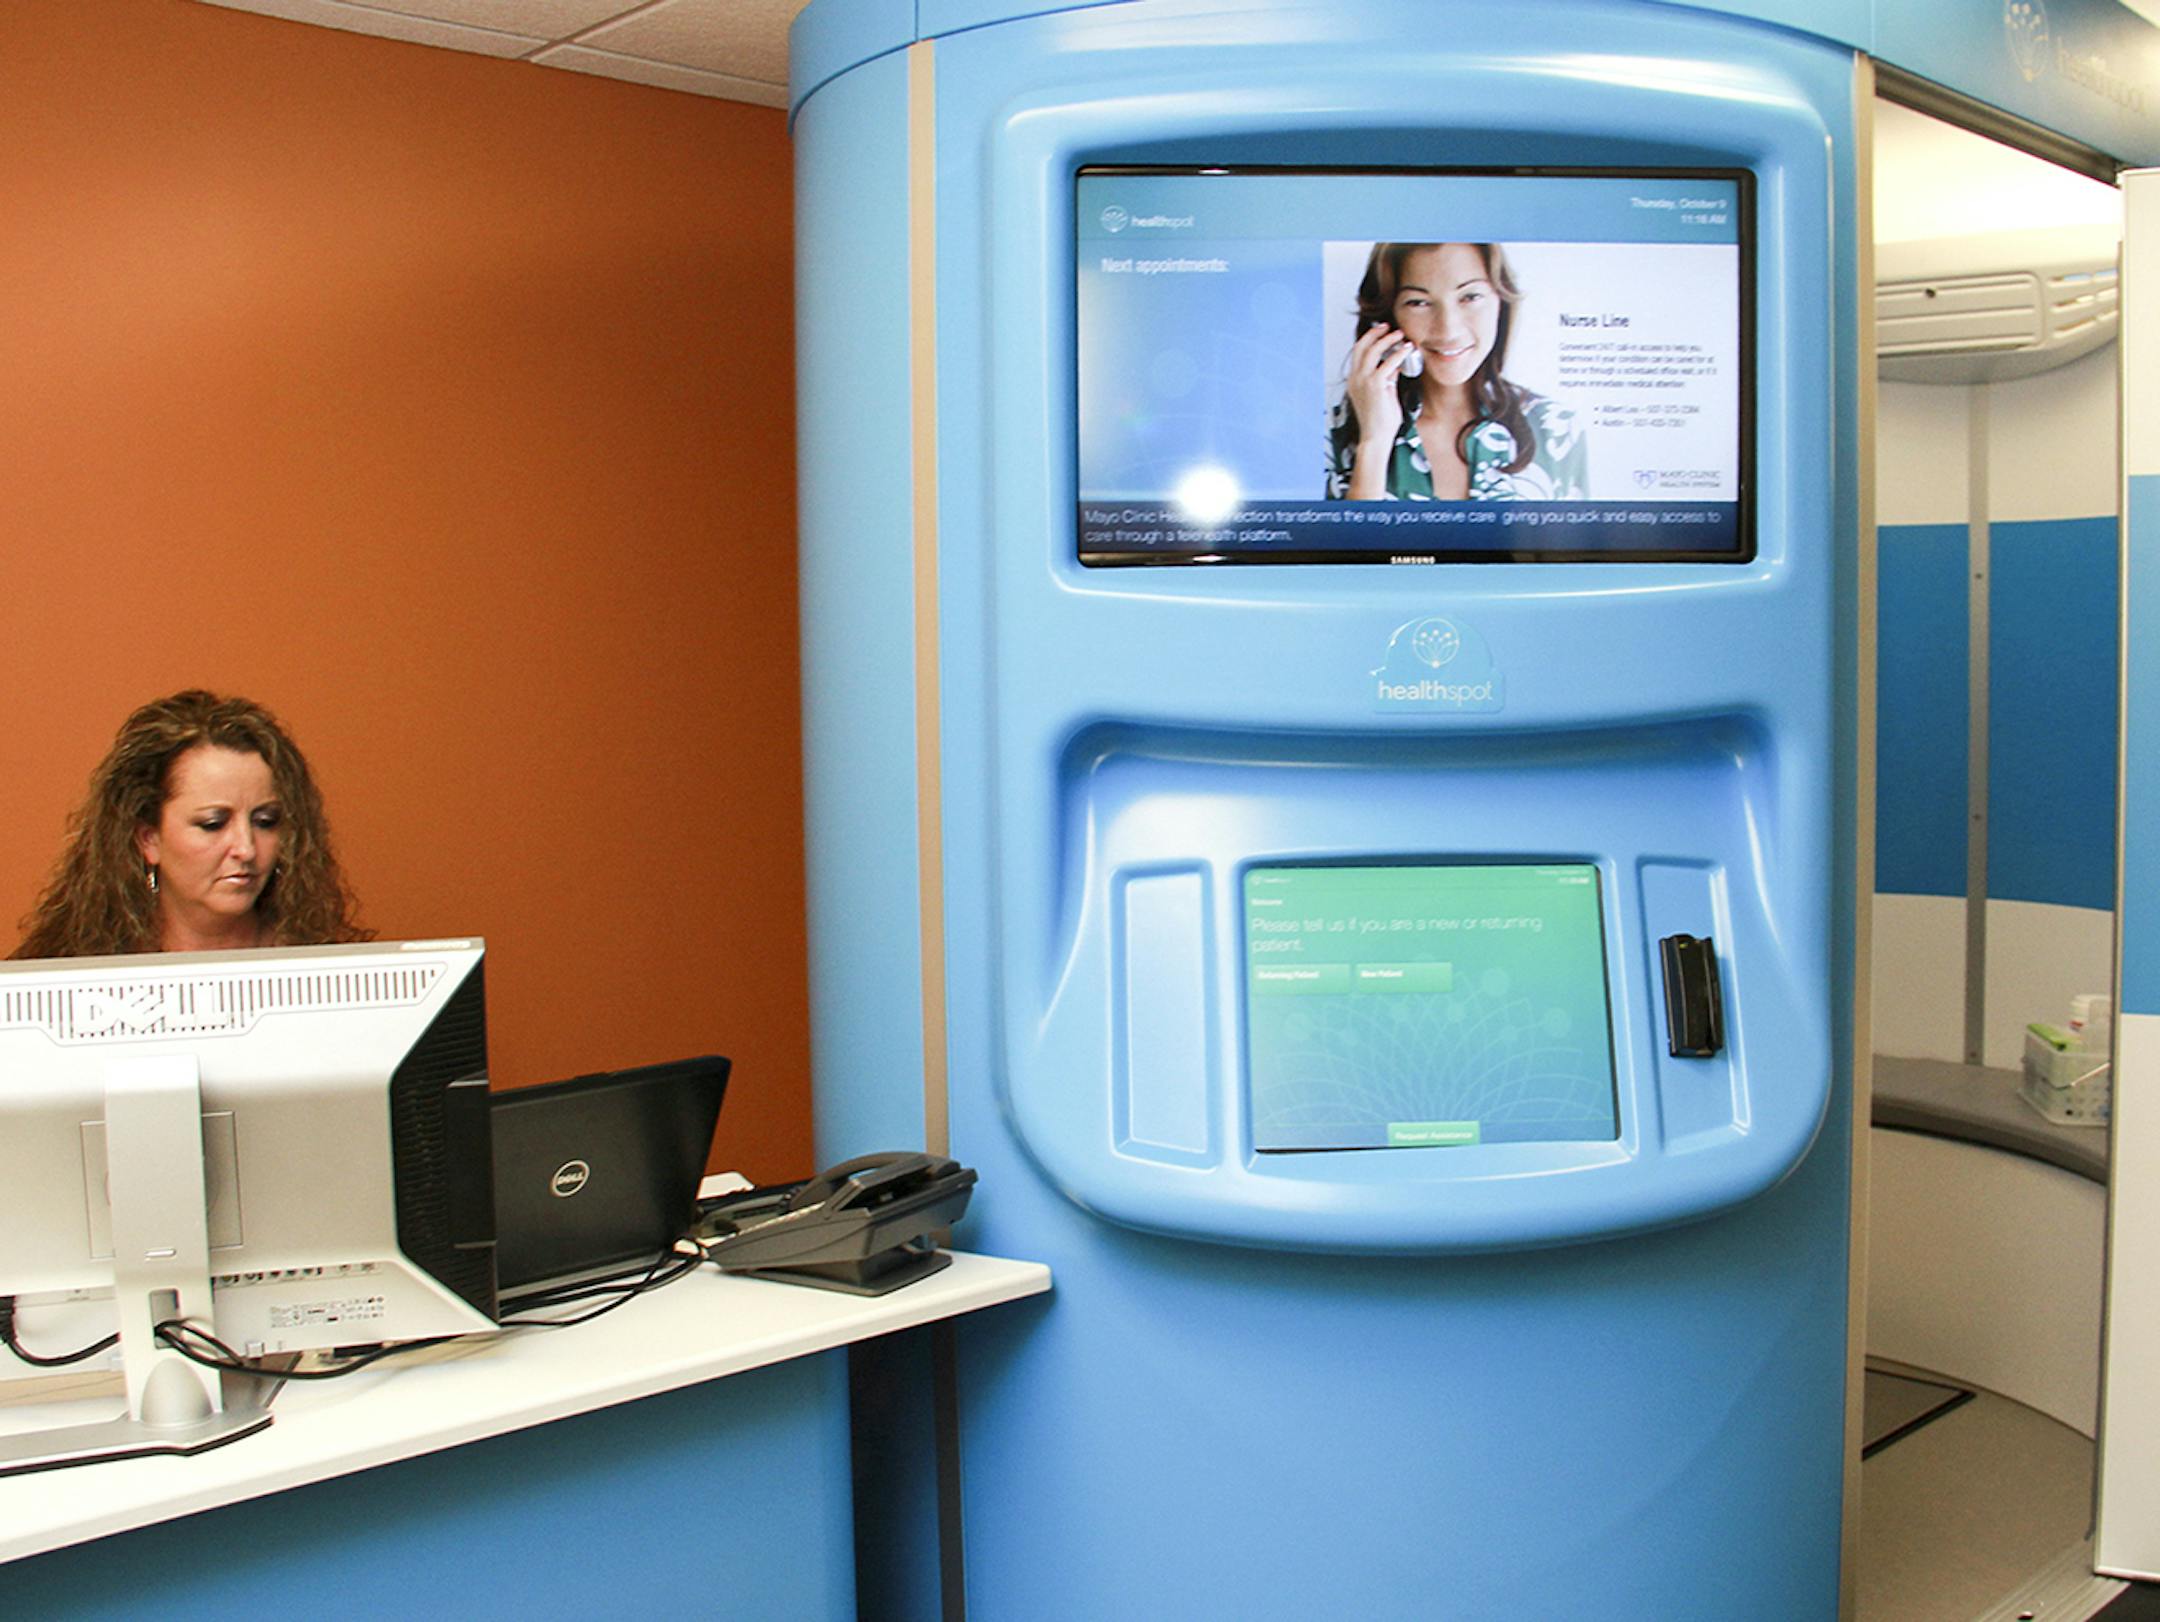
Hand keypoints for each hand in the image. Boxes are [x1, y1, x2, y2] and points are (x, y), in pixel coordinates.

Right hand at [1343, 323, 1414, 497]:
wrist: (1376, 437)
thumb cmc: (1380, 421)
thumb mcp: (1383, 394)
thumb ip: (1387, 378)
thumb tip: (1395, 365)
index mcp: (1354, 380)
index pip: (1358, 352)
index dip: (1369, 339)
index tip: (1381, 331)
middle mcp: (1355, 379)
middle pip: (1361, 347)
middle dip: (1375, 333)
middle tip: (1388, 327)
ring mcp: (1363, 381)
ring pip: (1373, 351)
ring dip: (1388, 340)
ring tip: (1400, 335)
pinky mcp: (1375, 385)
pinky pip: (1388, 363)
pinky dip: (1398, 354)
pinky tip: (1407, 349)